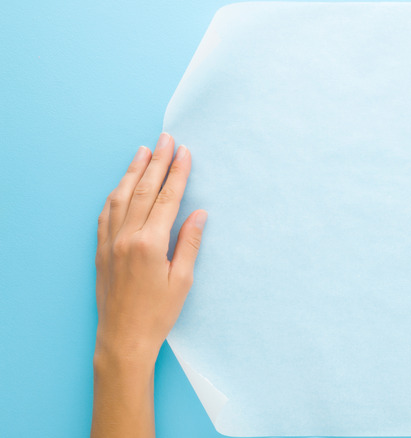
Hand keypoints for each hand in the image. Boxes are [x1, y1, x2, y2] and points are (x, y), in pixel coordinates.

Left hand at [92, 132, 205, 437]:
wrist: (123, 338)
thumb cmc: (157, 314)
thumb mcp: (182, 280)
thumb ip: (190, 243)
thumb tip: (199, 214)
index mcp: (150, 244)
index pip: (167, 198)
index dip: (178, 173)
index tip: (185, 152)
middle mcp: (127, 237)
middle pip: (144, 190)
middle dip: (157, 162)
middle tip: (166, 139)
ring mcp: (110, 242)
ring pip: (121, 197)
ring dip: (133, 171)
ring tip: (143, 151)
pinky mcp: (101, 250)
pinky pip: (106, 214)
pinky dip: (115, 194)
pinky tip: (121, 184)